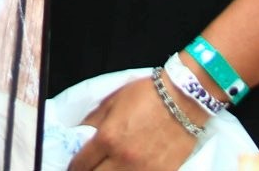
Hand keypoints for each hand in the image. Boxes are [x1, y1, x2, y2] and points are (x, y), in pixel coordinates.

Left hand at [68, 74, 197, 170]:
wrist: (184, 99)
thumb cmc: (150, 95)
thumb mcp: (113, 101)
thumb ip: (92, 121)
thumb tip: (79, 134)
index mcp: (108, 138)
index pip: (81, 164)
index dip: (74, 167)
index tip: (76, 167)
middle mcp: (123, 158)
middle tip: (90, 168)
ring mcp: (142, 170)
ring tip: (109, 167)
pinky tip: (127, 169)